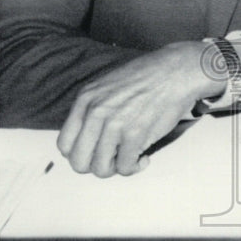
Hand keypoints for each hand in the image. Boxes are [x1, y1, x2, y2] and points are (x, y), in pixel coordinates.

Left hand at [57, 41, 225, 176]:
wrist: (175, 71)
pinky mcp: (135, 134)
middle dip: (96, 166)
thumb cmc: (146, 78)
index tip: (96, 152)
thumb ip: (92, 109)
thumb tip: (87, 140)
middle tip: (113, 159)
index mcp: (85, 100)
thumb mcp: (106, 86)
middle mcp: (95, 113)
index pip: (64, 144)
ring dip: (116, 168)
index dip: (80, 154)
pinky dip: (135, 167)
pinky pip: (125, 167)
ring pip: (100, 169)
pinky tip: (144, 157)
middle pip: (78, 162)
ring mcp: (114, 124)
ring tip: (130, 158)